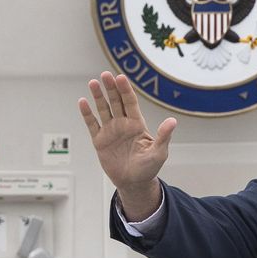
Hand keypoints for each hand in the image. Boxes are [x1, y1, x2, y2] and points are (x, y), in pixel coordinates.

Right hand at [78, 72, 176, 217]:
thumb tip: (173, 121)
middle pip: (116, 102)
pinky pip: (92, 124)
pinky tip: (83, 102)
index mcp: (137, 124)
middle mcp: (123, 124)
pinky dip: (87, 114)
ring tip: (93, 83)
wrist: (134, 182)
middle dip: (111, 88)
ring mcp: (111, 131)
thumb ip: (164, 136)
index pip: (130, 103)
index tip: (120, 77)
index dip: (125, 90)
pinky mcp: (100, 141)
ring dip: (98, 97)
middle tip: (105, 75)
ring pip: (103, 109)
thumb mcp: (159, 152)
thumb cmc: (149, 168)